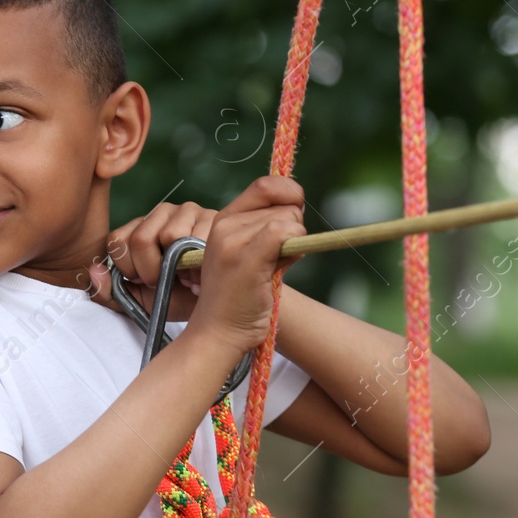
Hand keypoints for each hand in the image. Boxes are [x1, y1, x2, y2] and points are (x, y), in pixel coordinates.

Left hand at [87, 200, 218, 321]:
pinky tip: (204, 271)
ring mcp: (187, 211)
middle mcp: (160, 213)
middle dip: (152, 271)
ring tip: (187, 275)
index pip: (118, 241)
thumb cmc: (177, 299)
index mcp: (138, 228)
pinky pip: (198, 237)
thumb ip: (109, 292)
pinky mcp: (212, 216)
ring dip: (178, 266)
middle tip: (167, 281)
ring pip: (170, 235)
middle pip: (141, 239)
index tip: (145, 282)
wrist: (216, 307)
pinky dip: (199, 262)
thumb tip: (93, 271)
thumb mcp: (138, 301)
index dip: (129, 268)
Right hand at [186, 176, 306, 355]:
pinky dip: (294, 248)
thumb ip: (270, 231)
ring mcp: (233, 240)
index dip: (290, 193)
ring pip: (289, 220)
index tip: (295, 215)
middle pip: (284, 204)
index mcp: (224, 220)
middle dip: (293, 228)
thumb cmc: (240, 300)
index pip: (266, 184)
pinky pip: (285, 232)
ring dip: (294, 244)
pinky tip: (279, 269)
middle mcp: (225, 224)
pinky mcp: (245, 257)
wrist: (218, 333)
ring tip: (269, 271)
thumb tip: (298, 209)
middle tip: (273, 260)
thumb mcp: (252, 256)